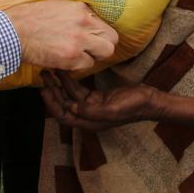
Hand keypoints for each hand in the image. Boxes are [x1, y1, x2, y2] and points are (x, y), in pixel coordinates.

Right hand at [3, 0, 117, 70]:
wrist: (12, 32)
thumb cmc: (30, 18)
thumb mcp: (57, 6)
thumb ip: (77, 13)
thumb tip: (90, 20)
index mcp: (81, 8)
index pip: (107, 24)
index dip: (101, 34)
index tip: (93, 39)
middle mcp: (84, 23)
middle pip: (112, 41)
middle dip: (103, 47)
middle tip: (90, 50)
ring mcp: (78, 41)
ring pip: (104, 54)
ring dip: (91, 57)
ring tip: (75, 55)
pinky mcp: (70, 57)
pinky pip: (86, 65)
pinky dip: (77, 66)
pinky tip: (64, 60)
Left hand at [40, 70, 158, 129]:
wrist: (149, 100)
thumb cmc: (133, 106)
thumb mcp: (112, 110)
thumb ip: (91, 111)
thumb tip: (71, 107)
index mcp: (89, 122)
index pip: (63, 115)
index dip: (51, 104)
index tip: (44, 89)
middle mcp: (88, 115)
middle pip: (63, 104)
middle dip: (52, 90)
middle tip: (43, 74)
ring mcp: (92, 106)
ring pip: (70, 95)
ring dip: (59, 83)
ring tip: (50, 70)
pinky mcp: (97, 97)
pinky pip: (79, 89)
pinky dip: (70, 81)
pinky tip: (65, 70)